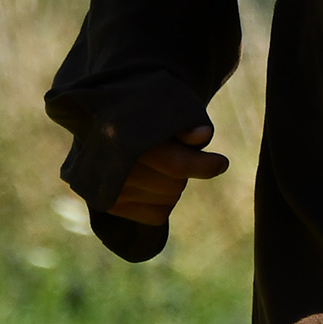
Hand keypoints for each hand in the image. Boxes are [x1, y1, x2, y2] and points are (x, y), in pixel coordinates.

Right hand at [104, 124, 227, 226]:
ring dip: (173, 185)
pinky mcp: (109, 206)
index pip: (175, 165)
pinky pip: (157, 215)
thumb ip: (183, 124)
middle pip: (176, 185)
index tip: (222, 163)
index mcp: (126, 138)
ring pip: (169, 200)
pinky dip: (164, 202)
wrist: (100, 124)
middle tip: (174, 151)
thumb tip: (204, 135)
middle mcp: (113, 168)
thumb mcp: (163, 109)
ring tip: (159, 164)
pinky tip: (153, 183)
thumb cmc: (142, 114)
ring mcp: (109, 191)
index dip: (203, 165)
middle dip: (185, 168)